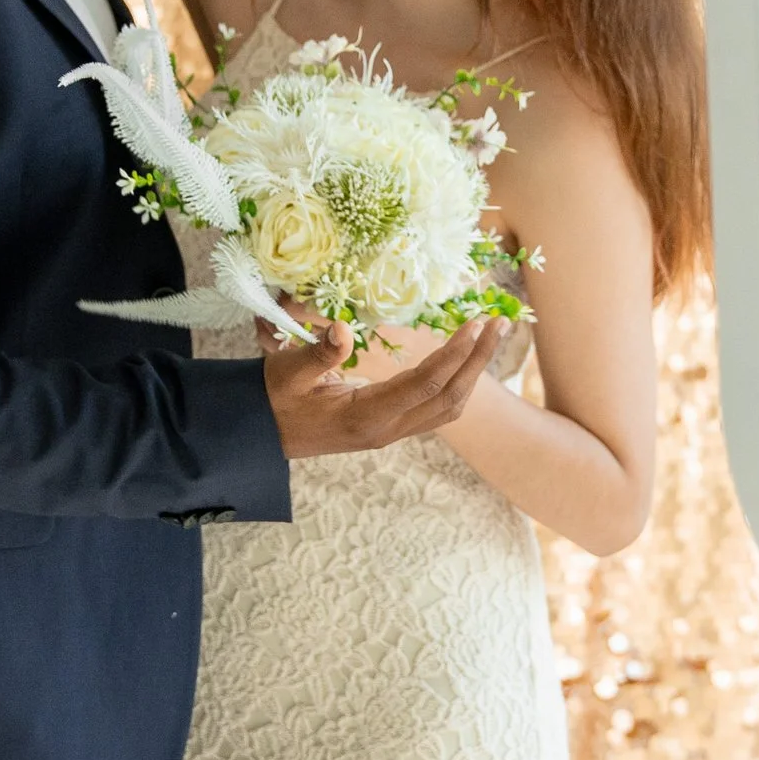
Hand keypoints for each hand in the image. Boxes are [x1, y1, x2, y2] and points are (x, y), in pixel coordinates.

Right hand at [262, 317, 498, 460]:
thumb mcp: (287, 373)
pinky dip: (455, 383)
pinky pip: (434, 409)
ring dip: (472, 373)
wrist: (259, 436)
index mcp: (365, 418)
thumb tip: (343, 329)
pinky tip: (463, 360)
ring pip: (447, 407)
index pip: (424, 386)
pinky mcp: (388, 428)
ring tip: (490, 337)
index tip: (475, 324)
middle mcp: (385, 430)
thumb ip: (317, 353)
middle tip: (499, 323)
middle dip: (478, 361)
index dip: (453, 355)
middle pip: (449, 398)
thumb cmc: (271, 400)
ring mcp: (389, 432)